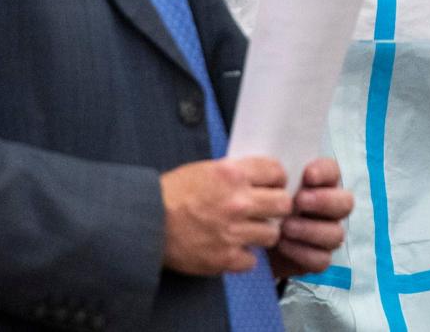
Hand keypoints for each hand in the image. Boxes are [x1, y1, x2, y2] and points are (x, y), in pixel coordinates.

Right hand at [160, 156, 291, 275]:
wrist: (146, 223)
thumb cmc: (172, 193)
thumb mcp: (205, 169)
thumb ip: (235, 172)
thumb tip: (259, 177)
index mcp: (233, 174)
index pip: (276, 172)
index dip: (277, 179)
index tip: (273, 185)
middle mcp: (238, 202)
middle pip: (283, 204)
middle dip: (277, 206)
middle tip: (267, 209)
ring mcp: (233, 232)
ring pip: (272, 234)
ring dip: (262, 232)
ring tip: (247, 230)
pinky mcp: (225, 258)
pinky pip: (252, 260)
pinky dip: (244, 256)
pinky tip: (232, 248)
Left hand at [270, 158, 353, 278]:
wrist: (251, 238)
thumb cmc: (260, 203)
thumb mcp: (263, 184)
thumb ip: (271, 172)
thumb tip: (269, 163)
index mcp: (320, 183)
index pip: (333, 171)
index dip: (324, 172)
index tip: (307, 175)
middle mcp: (330, 208)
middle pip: (345, 203)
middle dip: (324, 201)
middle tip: (299, 201)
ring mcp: (327, 234)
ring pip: (336, 234)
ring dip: (311, 230)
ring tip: (286, 227)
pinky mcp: (318, 259)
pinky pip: (322, 259)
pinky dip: (303, 253)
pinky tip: (284, 245)